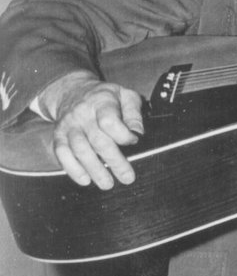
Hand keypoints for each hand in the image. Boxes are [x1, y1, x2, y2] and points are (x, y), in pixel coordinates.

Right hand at [42, 70, 144, 188]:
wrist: (72, 91)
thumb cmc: (106, 97)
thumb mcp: (125, 95)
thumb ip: (133, 113)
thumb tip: (137, 132)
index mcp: (101, 101)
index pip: (109, 121)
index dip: (122, 134)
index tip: (134, 142)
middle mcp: (82, 114)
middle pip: (97, 140)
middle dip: (114, 161)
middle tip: (127, 177)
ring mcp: (68, 126)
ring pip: (80, 150)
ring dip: (94, 170)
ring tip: (108, 184)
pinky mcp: (58, 136)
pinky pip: (62, 154)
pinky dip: (73, 169)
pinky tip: (85, 180)